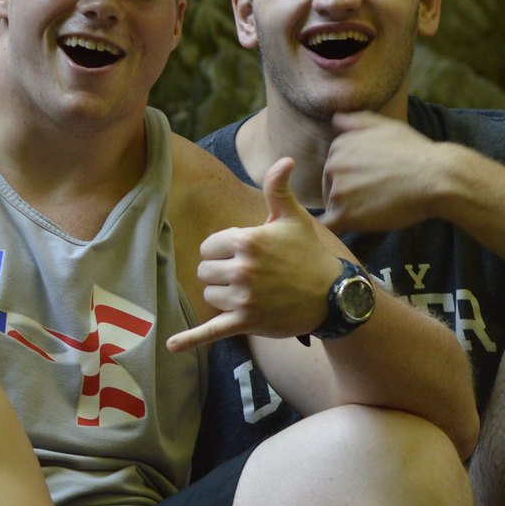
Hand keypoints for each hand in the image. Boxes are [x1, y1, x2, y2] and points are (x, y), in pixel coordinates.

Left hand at [166, 158, 337, 351]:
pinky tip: (171, 346)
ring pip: (210, 295)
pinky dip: (189, 340)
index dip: (223, 251)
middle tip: (250, 276)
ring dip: (223, 295)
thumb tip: (285, 160)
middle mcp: (243, 269)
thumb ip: (278, 189)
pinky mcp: (247, 322)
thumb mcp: (292, 219)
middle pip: (205, 270)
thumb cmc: (308, 254)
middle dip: (221, 273)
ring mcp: (244, 298)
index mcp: (246, 241)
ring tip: (251, 293)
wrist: (332, 295)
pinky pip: (211, 332)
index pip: (209, 246)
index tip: (244, 255)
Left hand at [321, 109, 447, 233]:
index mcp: (340, 145)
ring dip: (347, 214)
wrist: (436, 178)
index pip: (334, 167)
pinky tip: (338, 240)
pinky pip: (328, 228)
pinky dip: (331, 235)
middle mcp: (333, 165)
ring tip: (373, 216)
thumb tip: (335, 119)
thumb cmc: (416, 152)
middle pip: (330, 187)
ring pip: (333, 208)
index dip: (351, 179)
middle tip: (376, 201)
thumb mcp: (385, 126)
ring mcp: (338, 191)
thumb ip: (356, 121)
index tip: (370, 185)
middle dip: (348, 196)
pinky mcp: (345, 215)